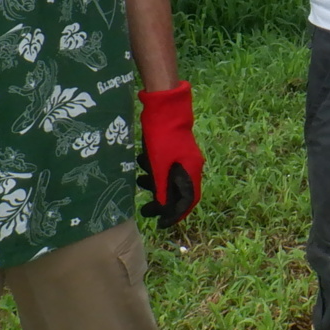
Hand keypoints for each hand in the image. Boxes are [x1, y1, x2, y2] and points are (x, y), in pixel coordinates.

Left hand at [137, 81, 203, 229]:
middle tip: (146, 211)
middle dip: (162, 202)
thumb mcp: (159, 164)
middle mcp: (190, 166)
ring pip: (170, 180)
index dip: (175, 214)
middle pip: (179, 192)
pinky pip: (165, 168)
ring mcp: (183, 157)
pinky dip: (154, 172)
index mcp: (191, 171)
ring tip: (139, 183)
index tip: (162, 223)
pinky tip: (141, 167)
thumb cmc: (163, 135)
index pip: (188, 201)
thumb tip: (162, 206)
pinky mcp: (174, 150)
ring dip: (155, 185)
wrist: (164, 106)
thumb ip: (161, 186)